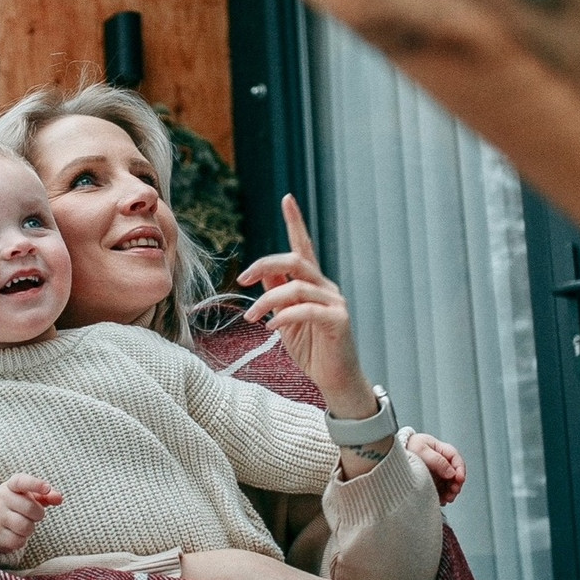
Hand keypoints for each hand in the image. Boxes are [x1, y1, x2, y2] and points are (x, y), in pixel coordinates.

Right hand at [0, 474, 62, 553]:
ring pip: (25, 527)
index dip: (35, 484)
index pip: (21, 481)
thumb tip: (59, 498)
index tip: (47, 488)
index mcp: (10, 486)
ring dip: (30, 528)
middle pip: (30, 508)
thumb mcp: (26, 496)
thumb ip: (45, 495)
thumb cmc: (14, 504)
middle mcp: (1, 499)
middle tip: (33, 515)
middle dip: (38, 514)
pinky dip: (22, 540)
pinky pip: (18, 541)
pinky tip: (15, 534)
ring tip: (23, 524)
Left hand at [236, 194, 375, 420]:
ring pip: (296, 287)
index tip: (287, 198)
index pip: (303, 246)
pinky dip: (284, 317)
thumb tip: (260, 273)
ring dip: (267, 301)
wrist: (335, 380)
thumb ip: (277, 294)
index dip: (295, 221)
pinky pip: (306, 310)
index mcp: (313, 283)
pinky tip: (271, 327)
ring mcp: (335, 302)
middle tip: (242, 279)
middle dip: (265, 264)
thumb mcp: (285, 319)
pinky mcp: (338, 321)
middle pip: (295, 260)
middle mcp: (326, 287)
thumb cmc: (311, 350)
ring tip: (251, 318)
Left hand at [406, 432, 465, 504]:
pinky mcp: (433, 481)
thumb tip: (452, 473)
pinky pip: (442, 490)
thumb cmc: (407, 447)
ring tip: (447, 499)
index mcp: (441, 449)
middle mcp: (442, 461)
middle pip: (456, 473)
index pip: (456, 459)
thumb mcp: (422, 450)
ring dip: (451, 492)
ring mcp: (438, 472)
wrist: (391, 453)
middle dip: (457, 484)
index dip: (461, 469)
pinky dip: (443, 496)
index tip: (459, 479)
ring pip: (450, 484)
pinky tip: (440, 500)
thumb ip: (437, 460)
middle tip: (453, 492)